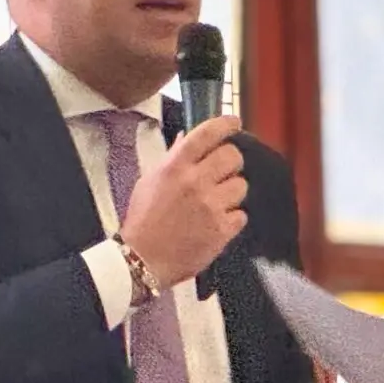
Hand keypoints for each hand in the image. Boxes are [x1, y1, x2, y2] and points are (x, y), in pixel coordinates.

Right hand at [120, 115, 248, 287]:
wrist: (142, 259)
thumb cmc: (143, 220)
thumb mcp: (149, 181)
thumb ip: (172, 158)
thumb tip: (186, 138)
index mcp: (175, 167)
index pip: (207, 134)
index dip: (225, 124)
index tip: (234, 123)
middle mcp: (195, 182)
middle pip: (233, 156)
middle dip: (231, 162)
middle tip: (223, 171)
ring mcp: (211, 207)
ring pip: (241, 185)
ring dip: (232, 192)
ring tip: (216, 202)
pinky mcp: (222, 230)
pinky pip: (241, 215)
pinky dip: (232, 218)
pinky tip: (217, 223)